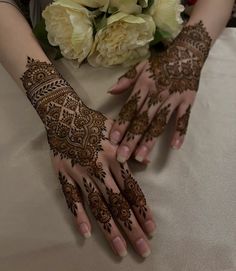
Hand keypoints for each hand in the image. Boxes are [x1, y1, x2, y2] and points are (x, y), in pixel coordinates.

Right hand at [21, 57, 155, 257]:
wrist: (64, 114)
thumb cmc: (93, 121)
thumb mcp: (117, 129)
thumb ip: (131, 147)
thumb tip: (146, 162)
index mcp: (115, 158)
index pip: (132, 190)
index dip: (143, 210)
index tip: (152, 228)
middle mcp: (100, 169)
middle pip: (118, 203)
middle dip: (132, 228)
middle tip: (144, 249)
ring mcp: (81, 174)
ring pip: (98, 206)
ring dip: (110, 229)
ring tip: (121, 249)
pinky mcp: (64, 175)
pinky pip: (71, 199)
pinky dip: (78, 216)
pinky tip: (86, 233)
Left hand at [109, 21, 211, 162]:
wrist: (187, 53)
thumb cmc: (161, 62)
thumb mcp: (141, 66)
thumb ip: (126, 79)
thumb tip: (110, 91)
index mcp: (143, 85)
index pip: (129, 108)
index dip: (120, 124)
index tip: (112, 140)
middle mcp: (157, 94)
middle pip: (142, 120)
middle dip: (131, 139)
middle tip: (122, 156)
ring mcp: (173, 99)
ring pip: (160, 123)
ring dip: (150, 140)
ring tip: (141, 157)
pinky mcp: (187, 101)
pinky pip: (184, 119)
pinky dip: (180, 132)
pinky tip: (175, 147)